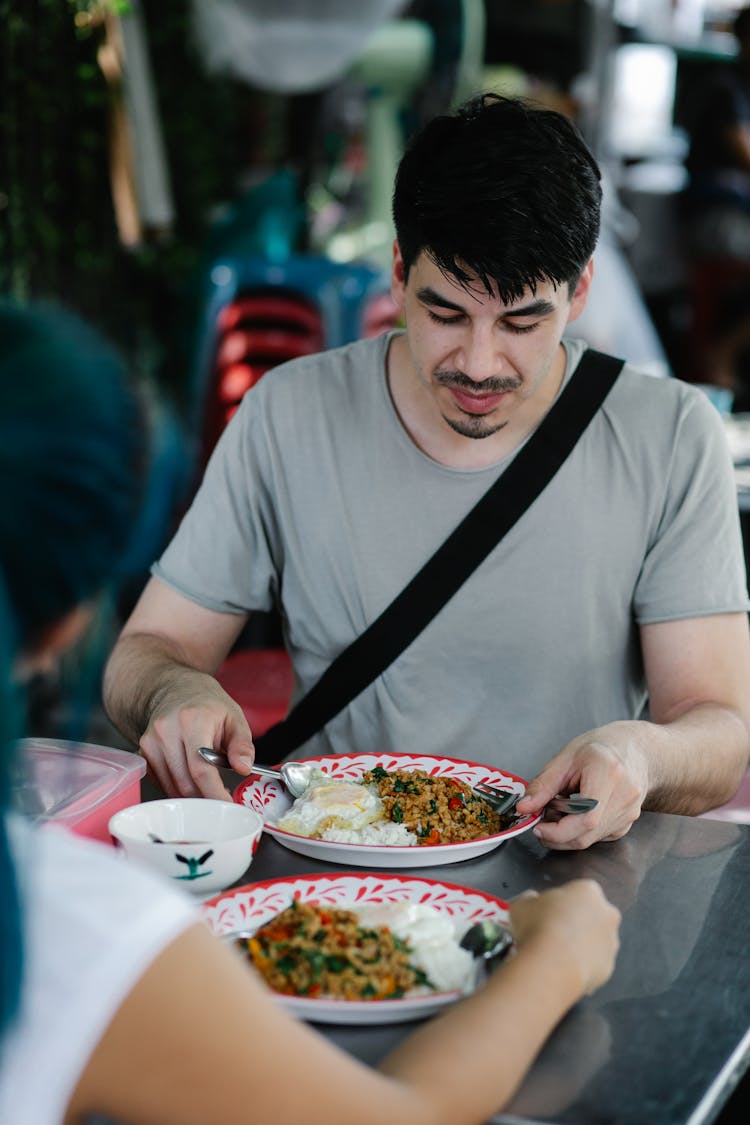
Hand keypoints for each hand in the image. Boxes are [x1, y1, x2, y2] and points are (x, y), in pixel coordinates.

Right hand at [139, 670, 255, 799]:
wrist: (175, 689)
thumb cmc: (207, 705)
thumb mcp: (234, 717)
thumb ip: (242, 744)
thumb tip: (244, 767)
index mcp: (192, 720)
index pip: (201, 768)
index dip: (214, 792)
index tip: (228, 805)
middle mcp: (166, 731)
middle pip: (185, 782)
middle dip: (206, 797)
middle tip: (222, 797)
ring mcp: (150, 742)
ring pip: (171, 787)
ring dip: (192, 795)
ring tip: (207, 782)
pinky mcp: (142, 753)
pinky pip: (161, 782)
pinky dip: (177, 788)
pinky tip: (189, 776)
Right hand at [509, 880, 620, 994]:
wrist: (551, 964)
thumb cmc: (538, 928)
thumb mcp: (521, 904)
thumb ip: (530, 900)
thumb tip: (531, 900)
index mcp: (588, 890)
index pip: (576, 892)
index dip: (559, 903)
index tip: (547, 912)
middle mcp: (606, 914)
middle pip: (592, 915)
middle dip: (577, 923)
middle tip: (553, 932)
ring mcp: (611, 942)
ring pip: (596, 942)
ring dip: (581, 946)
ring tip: (556, 954)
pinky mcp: (609, 967)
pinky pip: (594, 965)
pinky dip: (582, 967)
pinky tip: (563, 969)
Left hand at [515, 721, 648, 849]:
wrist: (635, 750)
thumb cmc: (599, 749)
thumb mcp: (565, 758)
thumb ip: (543, 785)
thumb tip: (524, 808)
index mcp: (609, 774)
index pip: (586, 818)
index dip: (558, 831)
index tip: (537, 826)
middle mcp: (624, 797)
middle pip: (586, 834)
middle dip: (556, 835)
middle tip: (541, 818)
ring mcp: (629, 814)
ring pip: (590, 839)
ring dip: (566, 833)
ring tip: (559, 808)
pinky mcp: (626, 825)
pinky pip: (596, 837)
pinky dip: (578, 831)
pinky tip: (574, 813)